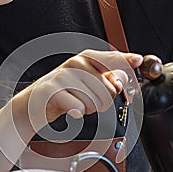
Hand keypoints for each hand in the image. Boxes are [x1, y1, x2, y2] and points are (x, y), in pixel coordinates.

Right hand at [21, 49, 142, 130]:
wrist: (34, 104)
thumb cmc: (61, 93)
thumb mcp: (85, 84)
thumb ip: (106, 79)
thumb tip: (122, 78)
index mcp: (85, 59)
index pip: (111, 58)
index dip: (126, 59)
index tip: (138, 60)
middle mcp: (75, 64)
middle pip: (108, 88)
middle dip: (102, 101)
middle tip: (87, 100)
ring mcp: (63, 76)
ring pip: (95, 100)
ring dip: (88, 108)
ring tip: (76, 103)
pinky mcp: (53, 91)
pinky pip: (79, 108)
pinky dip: (76, 113)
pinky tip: (69, 109)